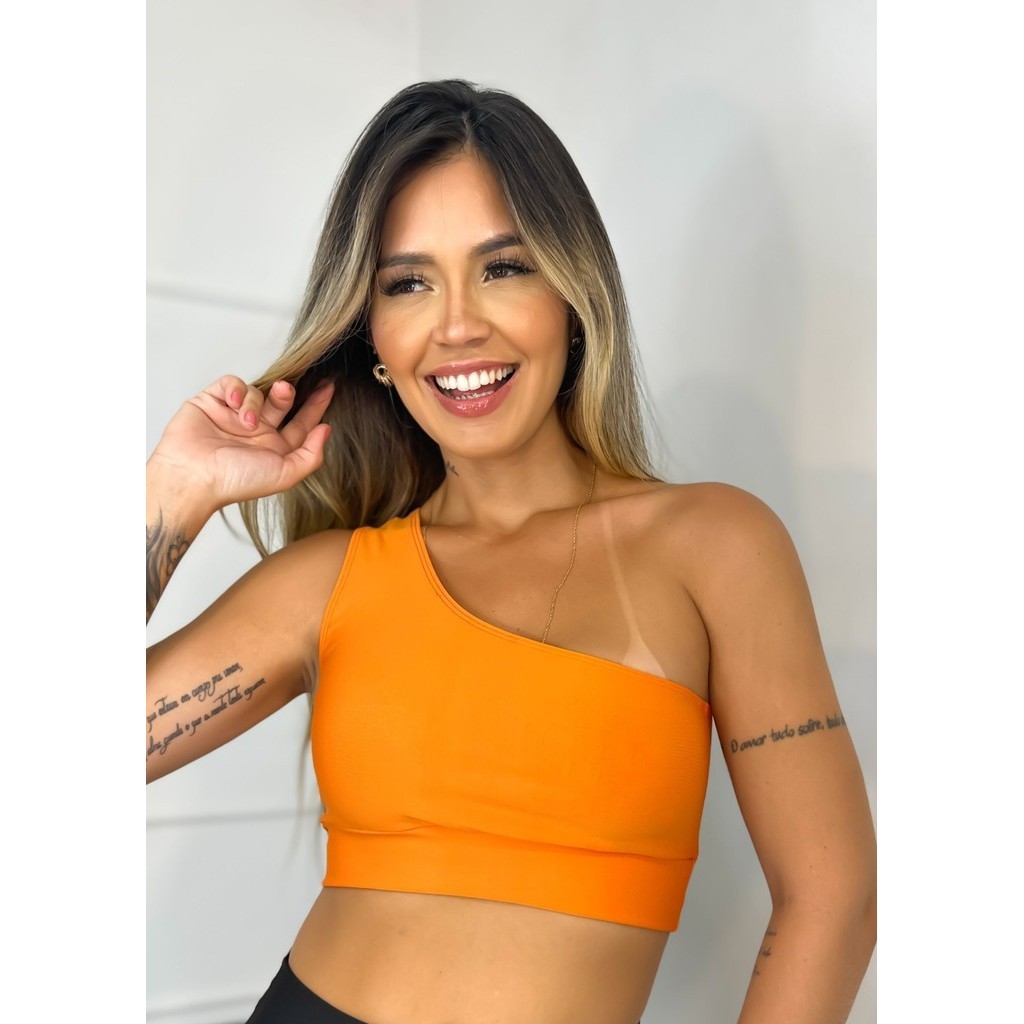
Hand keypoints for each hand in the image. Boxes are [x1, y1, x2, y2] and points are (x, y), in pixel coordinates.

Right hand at [149, 375, 334, 511]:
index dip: (316, 406)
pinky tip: (233, 403)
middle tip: (287, 390)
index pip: (301, 423)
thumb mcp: (285, 474)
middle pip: (281, 402)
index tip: (329, 387)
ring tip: (246, 421)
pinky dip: (236, 389)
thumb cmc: (236, 481)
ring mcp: (234, 415)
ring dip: (255, 402)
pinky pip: (231, 383)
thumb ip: (310, 455)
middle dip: (288, 394)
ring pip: (257, 392)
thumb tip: (326, 430)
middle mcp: (256, 431)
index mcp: (274, 448)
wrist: (193, 476)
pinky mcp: (212, 402)